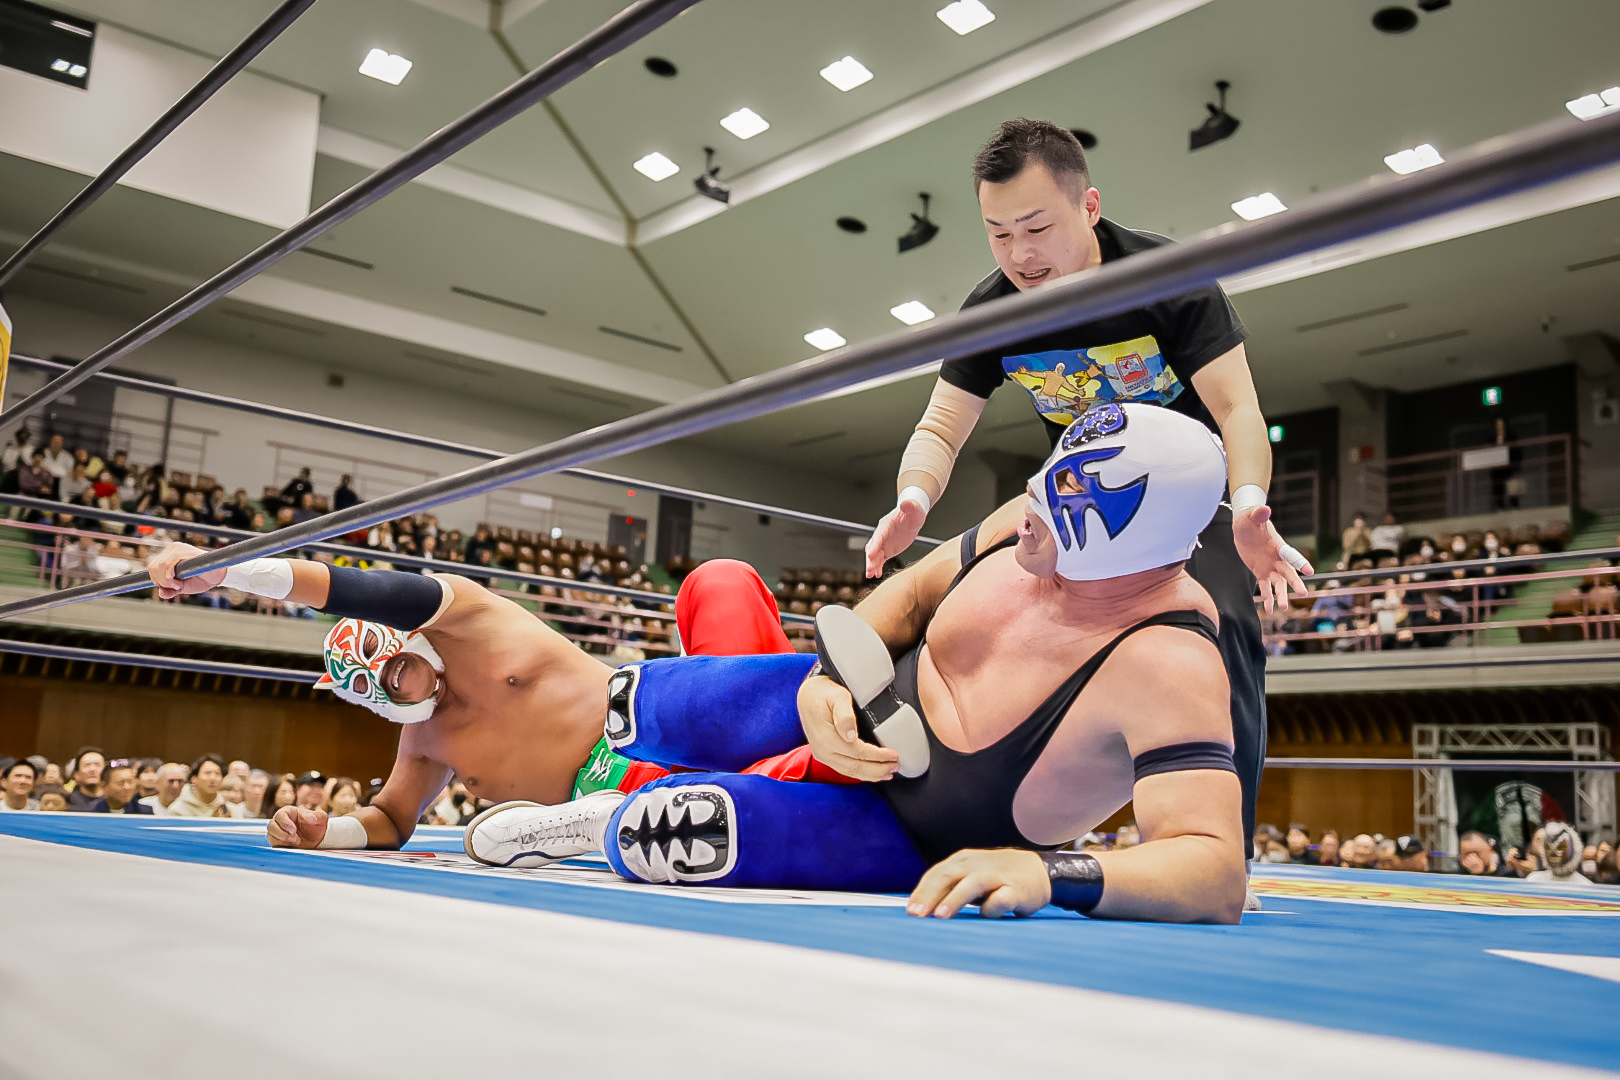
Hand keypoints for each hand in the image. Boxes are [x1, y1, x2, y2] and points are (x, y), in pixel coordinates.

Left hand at [147, 542, 226, 598]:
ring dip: (166, 580)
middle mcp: (172, 548)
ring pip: (159, 565)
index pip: (152, 567)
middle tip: (176, 587)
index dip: (157, 580)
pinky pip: (168, 563)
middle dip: (161, 581)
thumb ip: (170, 590)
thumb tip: (160, 593)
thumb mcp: (181, 587)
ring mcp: (177, 548)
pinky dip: (169, 575)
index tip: (170, 587)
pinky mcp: (184, 551)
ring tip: (179, 585)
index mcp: (169, 554)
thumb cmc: (201, 580)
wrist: (217, 577)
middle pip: (153, 567)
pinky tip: (177, 581)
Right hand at [267, 806, 327, 847]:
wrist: (317, 840)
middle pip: (271, 826)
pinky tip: (292, 846)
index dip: (285, 823)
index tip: (294, 830)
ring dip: (282, 840)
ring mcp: (278, 832)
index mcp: (289, 812)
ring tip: (297, 842)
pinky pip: (274, 844)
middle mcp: (281, 821)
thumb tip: (309, 817)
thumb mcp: (321, 818)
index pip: (280, 815)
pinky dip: (282, 846)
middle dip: (283, 834)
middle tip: (296, 838)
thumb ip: (316, 816)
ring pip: (271, 835)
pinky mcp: (278, 842)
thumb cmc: (317, 825)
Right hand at [796, 675, 898, 781]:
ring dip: (871, 775)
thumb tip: (850, 736)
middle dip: (878, 770)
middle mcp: (822, 750)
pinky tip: (872, 773)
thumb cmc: (825, 693)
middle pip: (855, 767)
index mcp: (826, 738)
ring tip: (888, 774)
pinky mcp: (823, 755)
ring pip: (850, 772)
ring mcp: (822, 755)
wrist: (808, 695)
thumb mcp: (837, 696)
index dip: (877, 756)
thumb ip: (844, 715)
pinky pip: (844, 769)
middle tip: (895, 767)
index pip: (858, 753)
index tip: (893, 755)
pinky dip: (860, 773)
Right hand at [863, 496, 927, 578]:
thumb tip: (905, 502)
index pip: (878, 536)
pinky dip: (878, 567)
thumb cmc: (914, 511)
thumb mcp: (915, 509)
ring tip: (869, 575)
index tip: (870, 555)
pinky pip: (881, 559)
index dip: (874, 546)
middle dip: (870, 559)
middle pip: (873, 547)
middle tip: (869, 570)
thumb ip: (909, 506)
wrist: (913, 516)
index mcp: (886, 525)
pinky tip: (876, 575)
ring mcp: (884, 543)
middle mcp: (882, 534)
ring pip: (875, 556)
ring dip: (872, 565)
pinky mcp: (888, 549)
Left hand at [906, 849, 1050, 918]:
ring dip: (954, 899)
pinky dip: (991, 906)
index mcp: (964, 860)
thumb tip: (922, 907)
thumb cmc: (999, 877)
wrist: (1041, 871)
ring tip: (940, 916)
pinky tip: (985, 915)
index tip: (910, 910)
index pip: (937, 873)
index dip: (922, 891)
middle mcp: (978, 864)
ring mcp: (998, 875)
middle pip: (949, 876)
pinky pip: (1001, 898)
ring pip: (972, 884)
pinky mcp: (1016, 889)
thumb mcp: (972, 875)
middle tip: (916, 914)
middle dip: (930, 895)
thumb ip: (951, 886)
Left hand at [1233, 505, 1312, 613]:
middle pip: (1289, 573)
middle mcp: (1277, 559)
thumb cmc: (1250, 519)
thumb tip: (1265, 508)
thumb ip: (1259, 514)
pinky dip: (1267, 598)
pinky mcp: (1261, 572)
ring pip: (1278, 584)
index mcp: (1278, 546)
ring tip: (1282, 608)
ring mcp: (1270, 567)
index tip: (1309, 571)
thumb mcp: (1252, 516)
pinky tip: (1269, 610)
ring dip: (1281, 595)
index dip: (1300, 562)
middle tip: (1303, 593)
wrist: (1244, 527)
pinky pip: (1265, 588)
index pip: (1291, 555)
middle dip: (1295, 583)